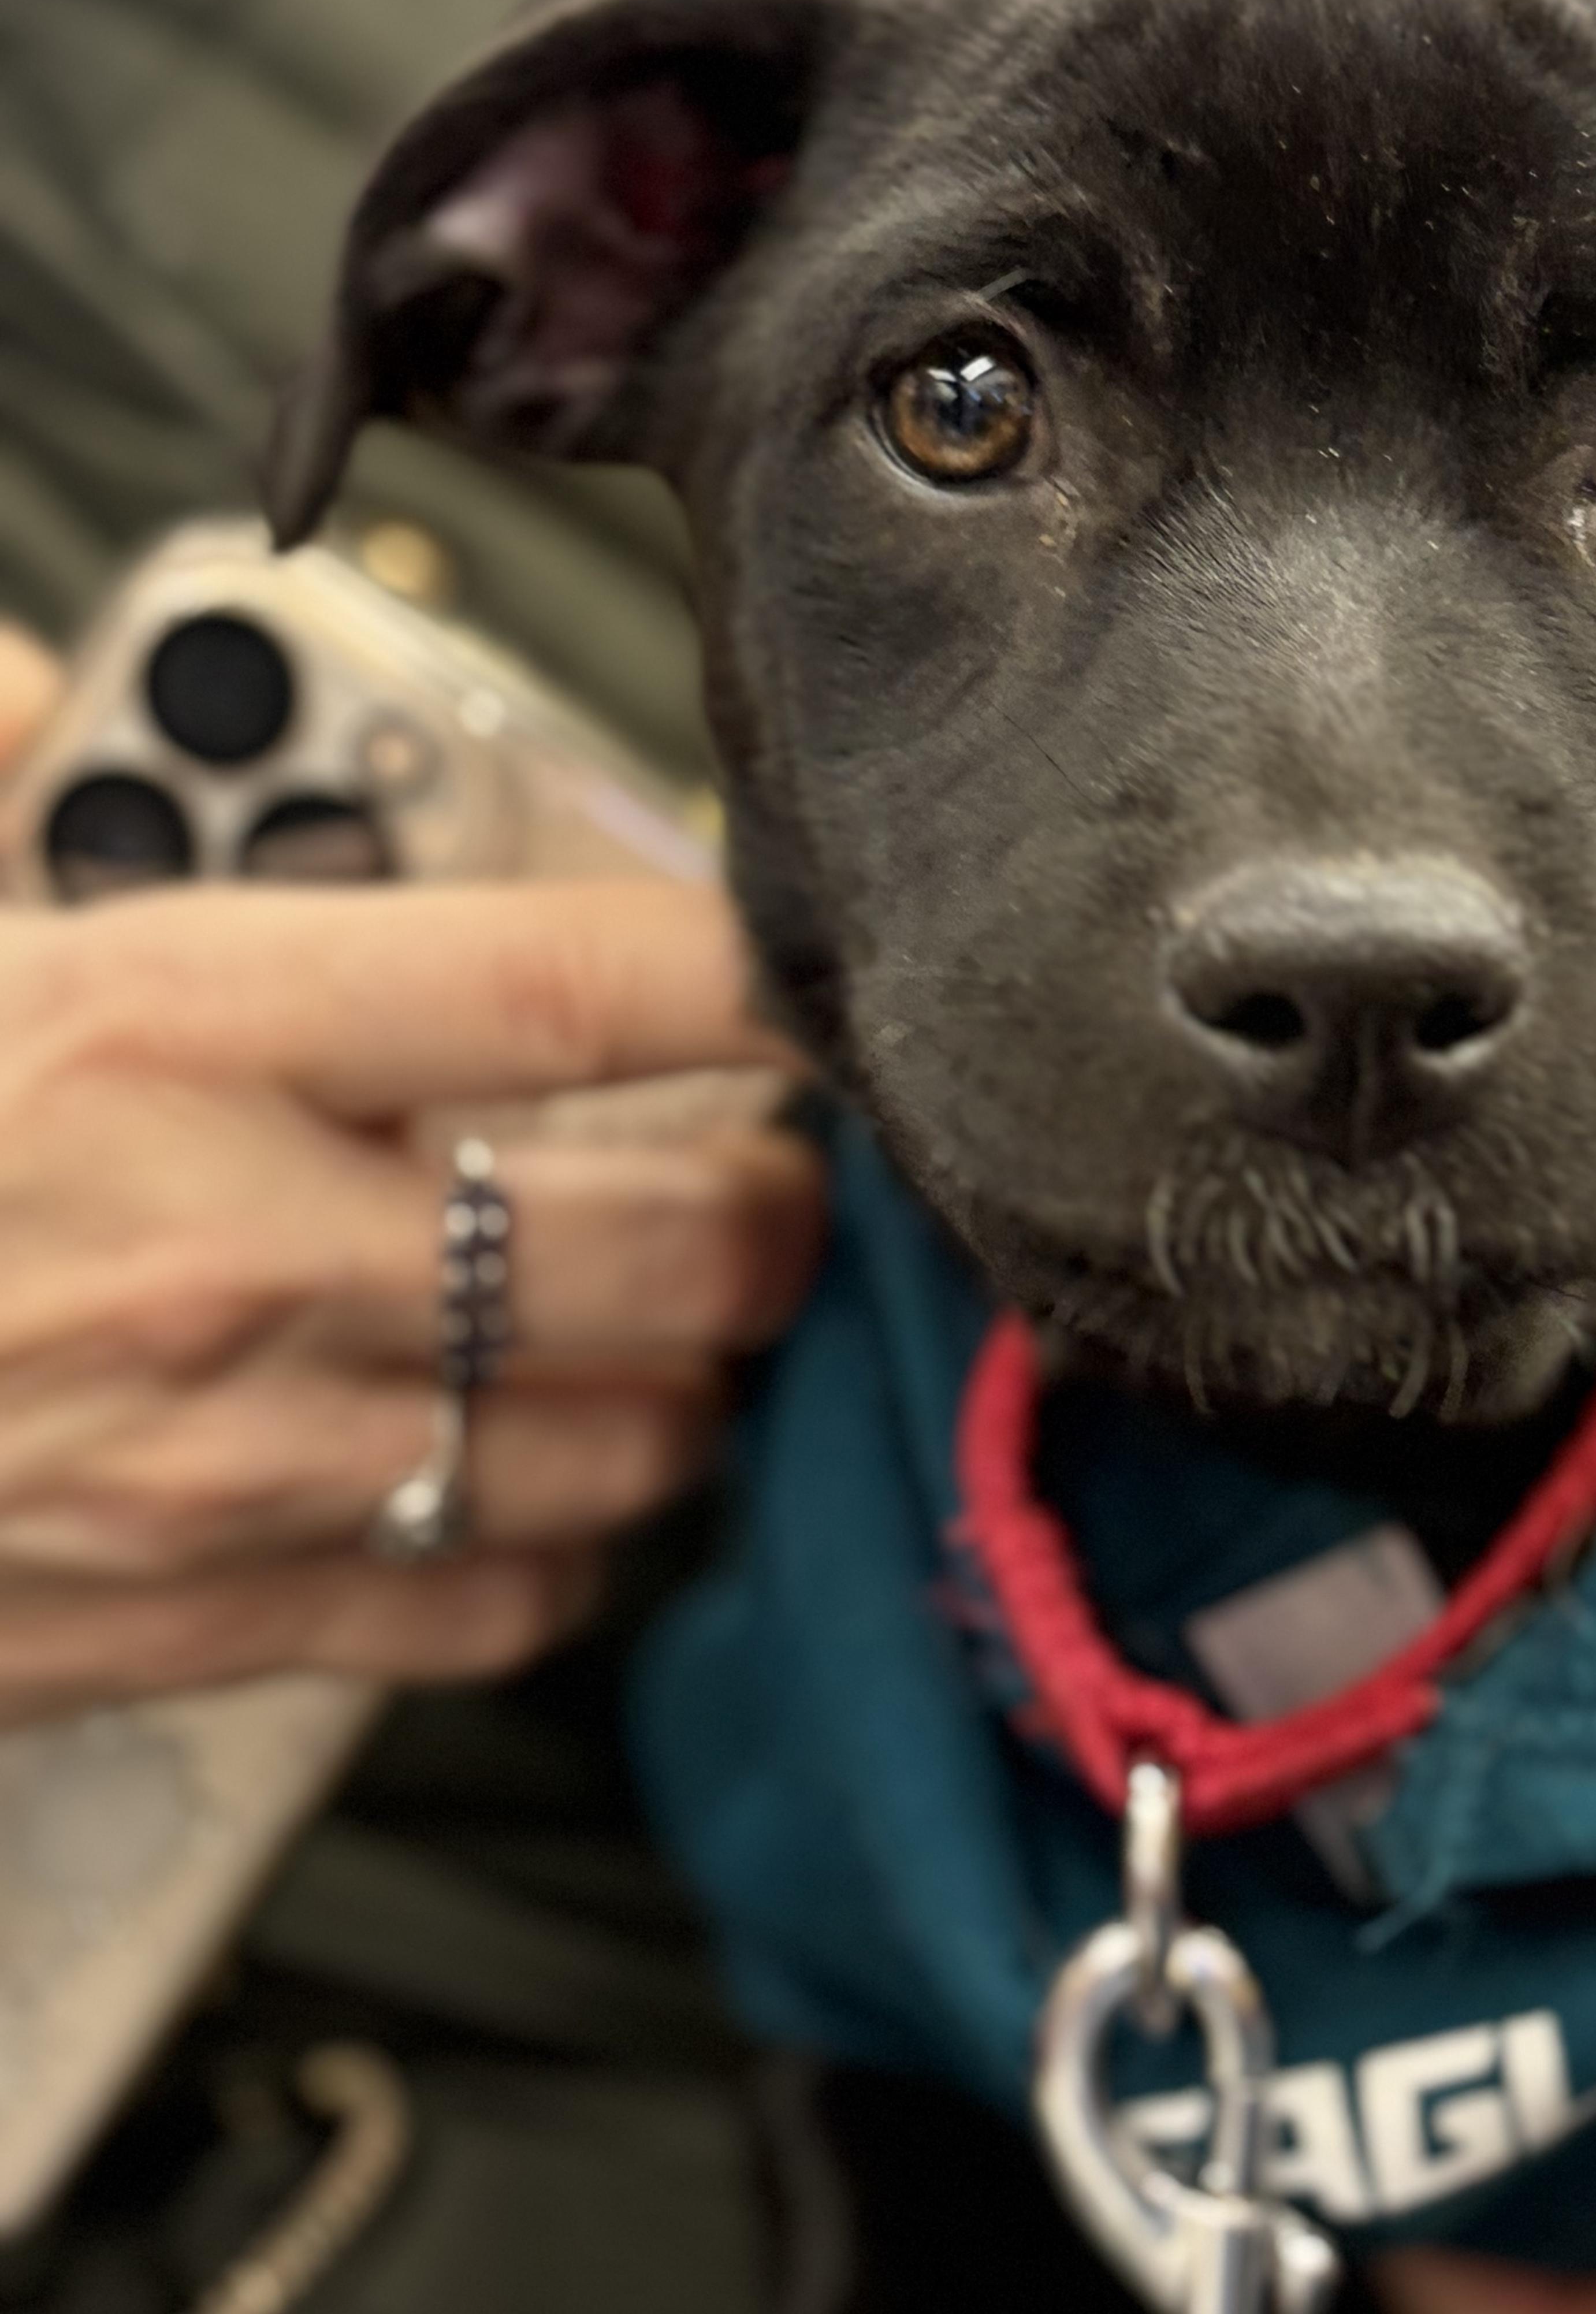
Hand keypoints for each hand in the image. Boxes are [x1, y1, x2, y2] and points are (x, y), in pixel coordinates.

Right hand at [0, 626, 823, 1715]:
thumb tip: (28, 697)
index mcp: (166, 1031)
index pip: (570, 975)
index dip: (745, 964)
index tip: (800, 968)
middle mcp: (238, 1244)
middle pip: (668, 1235)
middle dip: (766, 1213)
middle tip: (767, 1175)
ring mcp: (233, 1452)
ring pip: (618, 1436)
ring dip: (684, 1382)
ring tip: (675, 1325)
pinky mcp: (192, 1617)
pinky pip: (484, 1607)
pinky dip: (554, 1553)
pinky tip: (537, 1484)